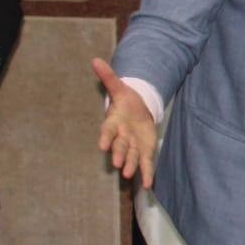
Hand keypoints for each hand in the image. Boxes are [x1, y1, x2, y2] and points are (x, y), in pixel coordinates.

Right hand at [92, 57, 157, 187]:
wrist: (138, 109)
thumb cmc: (127, 100)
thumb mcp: (120, 88)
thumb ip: (109, 77)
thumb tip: (95, 59)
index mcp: (115, 122)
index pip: (108, 130)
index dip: (105, 137)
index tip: (102, 145)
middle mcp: (121, 136)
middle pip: (119, 146)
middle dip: (118, 154)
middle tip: (116, 163)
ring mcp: (132, 145)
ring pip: (130, 156)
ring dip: (130, 165)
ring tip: (128, 175)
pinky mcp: (143, 151)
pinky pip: (145, 164)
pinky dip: (146, 174)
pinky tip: (149, 185)